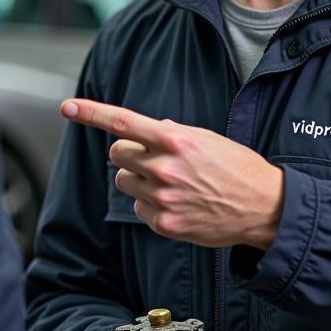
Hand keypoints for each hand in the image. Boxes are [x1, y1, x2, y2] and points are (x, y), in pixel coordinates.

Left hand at [60, 98, 283, 248]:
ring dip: (138, 178)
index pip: (122, 122)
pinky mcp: (165, 223)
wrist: (263, 207)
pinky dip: (150, 203)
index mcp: (175, 140)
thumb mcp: (205, 139)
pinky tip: (177, 202)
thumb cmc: (235, 167)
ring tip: (171, 182)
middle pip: (116, 154)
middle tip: (155, 158)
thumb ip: (171, 133)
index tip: (67, 107)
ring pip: (124, 181)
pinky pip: (138, 207)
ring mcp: (163, 198)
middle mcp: (164, 168)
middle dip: (129, 153)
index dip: (90, 113)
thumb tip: (146, 131)